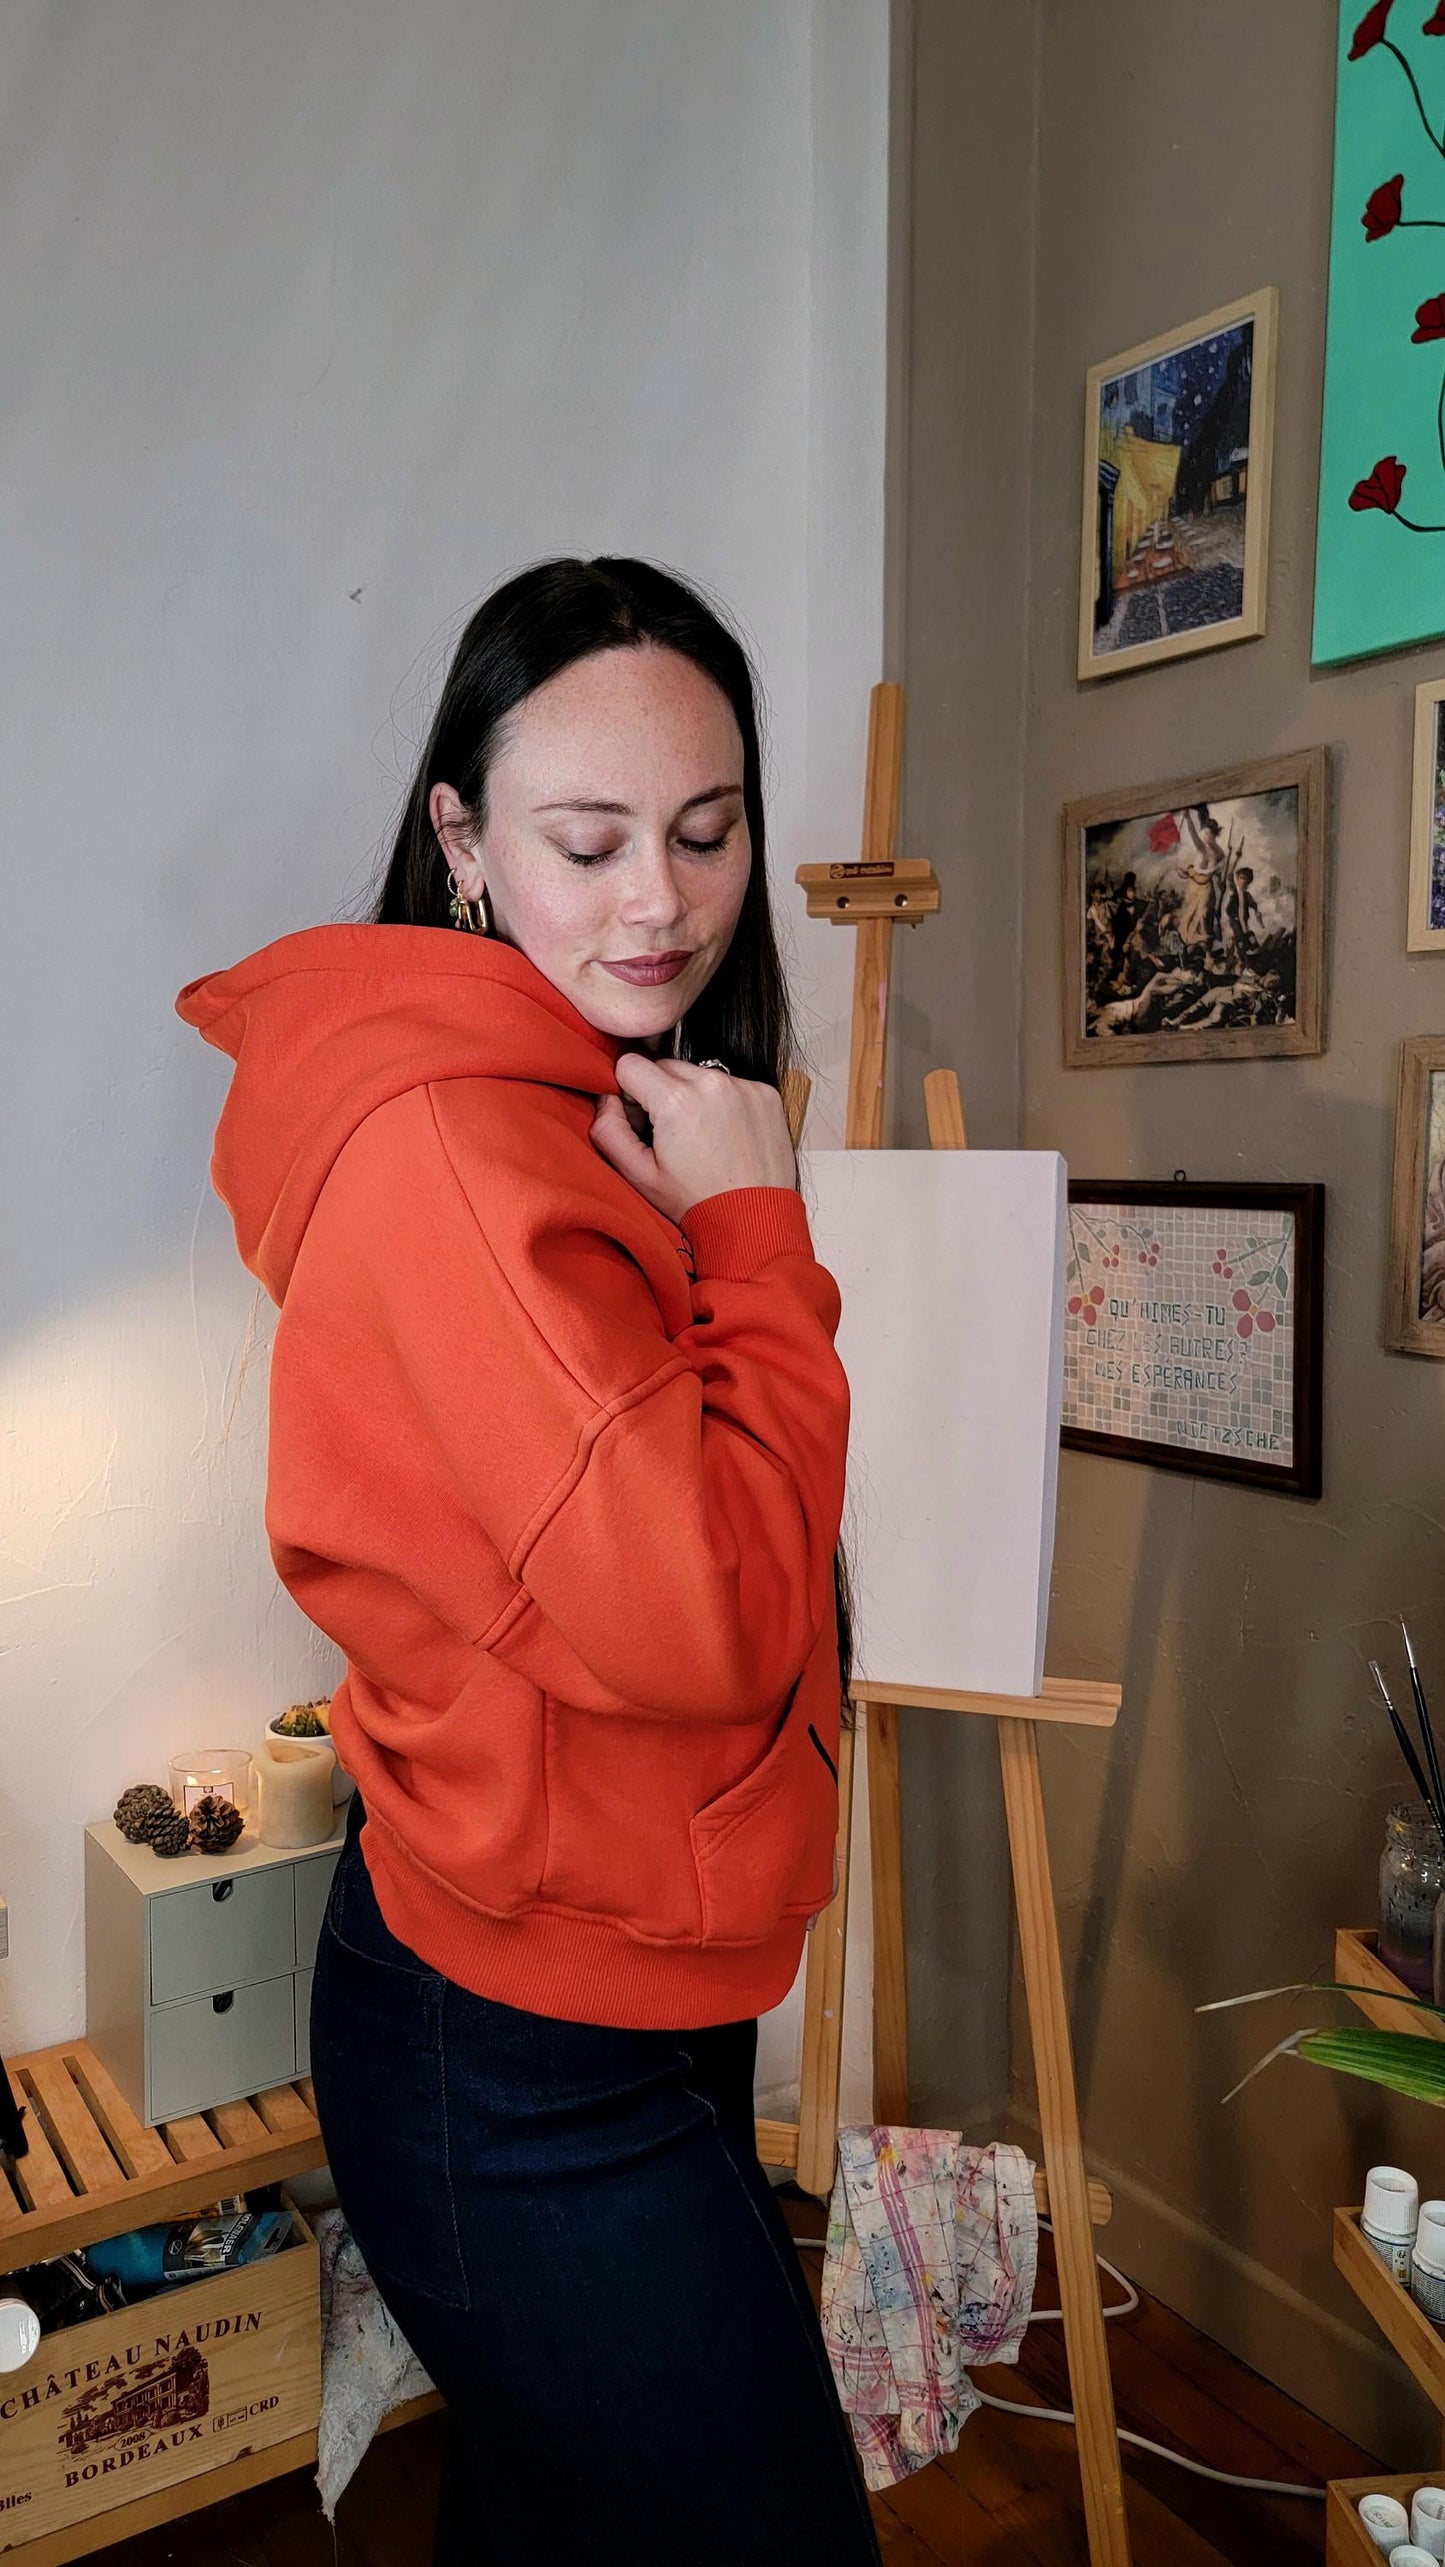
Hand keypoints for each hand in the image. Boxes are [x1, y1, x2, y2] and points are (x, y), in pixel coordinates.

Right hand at [589, 1052, 796, 1225]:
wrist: (754, 1221)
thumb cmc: (696, 1202)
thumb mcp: (640, 1175)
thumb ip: (608, 1130)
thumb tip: (606, 1098)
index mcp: (676, 1100)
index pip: (630, 1063)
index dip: (628, 1092)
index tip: (642, 1120)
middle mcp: (712, 1082)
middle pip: (665, 1065)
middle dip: (660, 1092)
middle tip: (671, 1135)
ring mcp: (744, 1086)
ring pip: (699, 1074)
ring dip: (693, 1095)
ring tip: (702, 1138)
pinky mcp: (766, 1094)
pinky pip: (731, 1084)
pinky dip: (724, 1102)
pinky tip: (727, 1136)